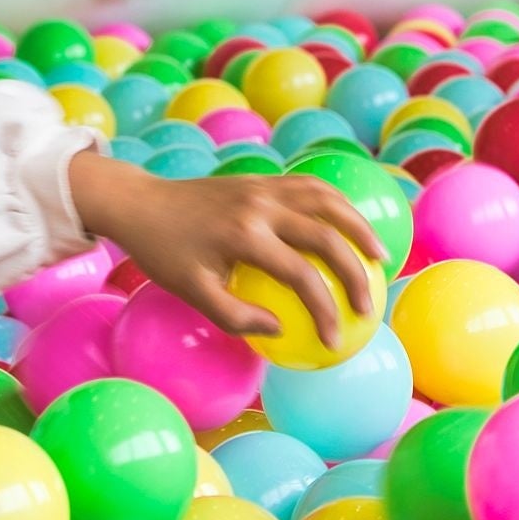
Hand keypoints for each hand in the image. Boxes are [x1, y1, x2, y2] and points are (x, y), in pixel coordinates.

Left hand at [68, 153, 380, 343]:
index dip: (325, 310)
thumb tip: (280, 330)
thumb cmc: (163, 253)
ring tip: (378, 254)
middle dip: (355, 271)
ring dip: (358, 225)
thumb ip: (236, 316)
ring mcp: (263, 186)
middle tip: (369, 303)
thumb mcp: (192, 292)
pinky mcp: (260, 179)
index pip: (301, 275)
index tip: (333, 340)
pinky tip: (347, 226)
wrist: (140, 201)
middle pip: (326, 234)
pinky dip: (335, 204)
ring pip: (326, 198)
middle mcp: (260, 206)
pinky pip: (309, 186)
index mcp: (244, 236)